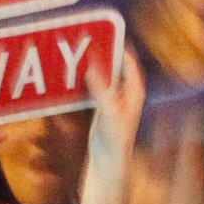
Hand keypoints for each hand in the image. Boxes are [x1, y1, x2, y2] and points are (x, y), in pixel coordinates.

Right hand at [77, 49, 142, 203]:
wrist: (107, 169)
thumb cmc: (115, 143)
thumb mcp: (109, 112)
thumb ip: (102, 87)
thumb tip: (94, 63)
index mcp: (134, 92)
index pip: (128, 62)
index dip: (117, 47)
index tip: (103, 33)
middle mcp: (125, 94)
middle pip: (113, 66)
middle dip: (100, 54)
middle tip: (84, 40)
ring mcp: (111, 102)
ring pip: (101, 77)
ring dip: (89, 66)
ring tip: (74, 53)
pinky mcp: (99, 109)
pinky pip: (91, 88)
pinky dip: (82, 80)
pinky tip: (69, 75)